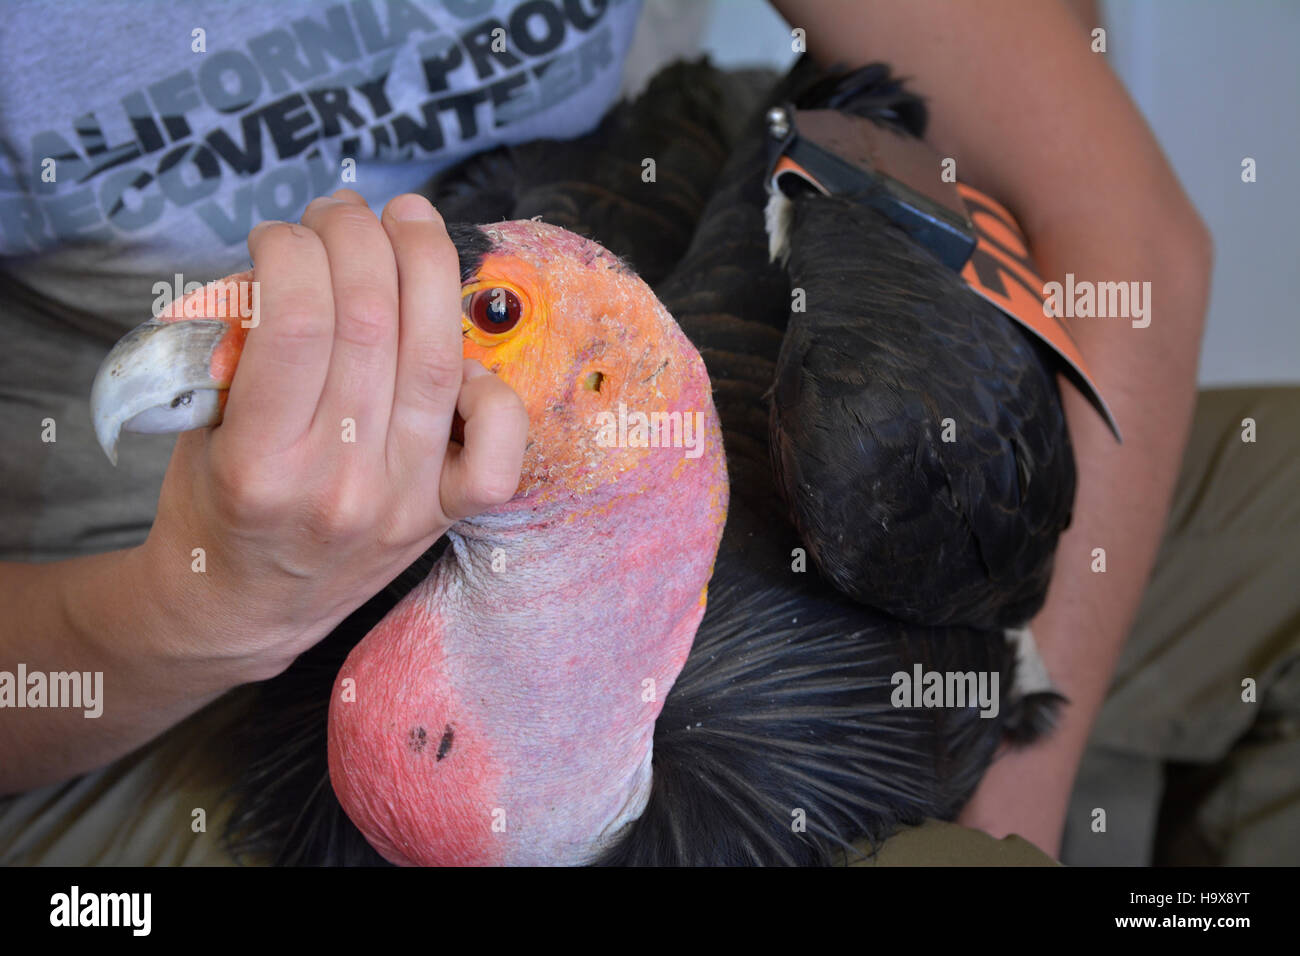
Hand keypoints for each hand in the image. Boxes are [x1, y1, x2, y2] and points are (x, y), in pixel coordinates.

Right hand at [137, 190, 527, 681]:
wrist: (243, 607)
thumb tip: (298, 260)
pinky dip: (492, 388)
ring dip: (426, 268)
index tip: (278, 235)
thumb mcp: (201, 426)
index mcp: (260, 464)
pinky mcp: (440, 514)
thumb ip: (243, 349)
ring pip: (436, 360)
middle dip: (361, 238)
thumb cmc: (214, 504)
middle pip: (376, 324)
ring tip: (407, 219)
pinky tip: (460, 345)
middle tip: (343, 210)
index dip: (294, 251)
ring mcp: (401, 501)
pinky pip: (496, 449)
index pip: (297, 323)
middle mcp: (340, 484)